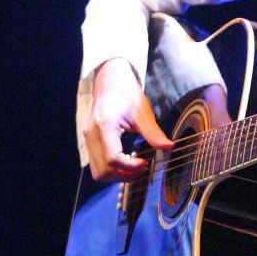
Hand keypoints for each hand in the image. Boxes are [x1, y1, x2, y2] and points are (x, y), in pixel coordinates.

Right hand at [83, 57, 172, 181]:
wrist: (110, 80)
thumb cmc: (126, 93)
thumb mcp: (142, 112)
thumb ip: (153, 133)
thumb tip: (168, 147)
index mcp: (105, 125)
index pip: (112, 158)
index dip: (130, 167)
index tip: (145, 163)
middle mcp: (92, 134)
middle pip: (103, 170)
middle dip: (124, 175)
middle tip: (142, 167)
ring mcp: (88, 138)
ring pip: (98, 172)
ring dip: (117, 175)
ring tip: (134, 167)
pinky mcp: (90, 141)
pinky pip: (97, 164)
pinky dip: (112, 169)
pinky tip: (126, 162)